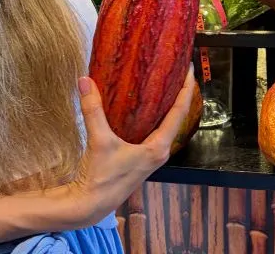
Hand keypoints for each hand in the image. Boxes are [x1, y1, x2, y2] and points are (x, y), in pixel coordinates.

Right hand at [57, 68, 196, 229]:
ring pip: (164, 124)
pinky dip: (151, 115)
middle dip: (177, 94)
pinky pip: (152, 130)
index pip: (179, 112)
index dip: (185, 90)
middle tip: (176, 70)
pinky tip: (142, 105)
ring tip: (162, 82)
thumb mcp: (99, 141)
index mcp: (159, 147)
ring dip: (165, 104)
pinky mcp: (140, 157)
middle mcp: (159, 151)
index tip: (189, 70)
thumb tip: (85, 80)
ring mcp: (150, 155)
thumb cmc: (101, 177)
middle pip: (176, 116)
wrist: (91, 205)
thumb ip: (93, 110)